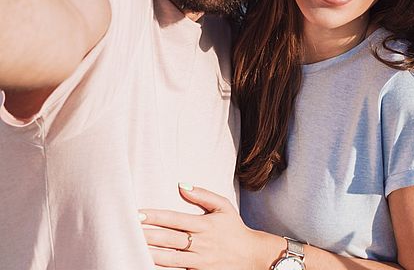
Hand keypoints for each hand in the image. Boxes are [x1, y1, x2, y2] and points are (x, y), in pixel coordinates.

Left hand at [139, 184, 259, 268]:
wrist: (252, 255)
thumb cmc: (234, 228)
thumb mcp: (224, 206)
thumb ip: (203, 195)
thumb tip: (181, 185)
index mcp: (204, 225)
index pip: (175, 219)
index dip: (156, 216)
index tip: (138, 213)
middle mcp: (200, 243)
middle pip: (168, 239)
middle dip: (147, 234)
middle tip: (127, 229)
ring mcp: (199, 261)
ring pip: (169, 258)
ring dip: (150, 253)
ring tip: (132, 247)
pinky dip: (162, 268)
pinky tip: (147, 264)